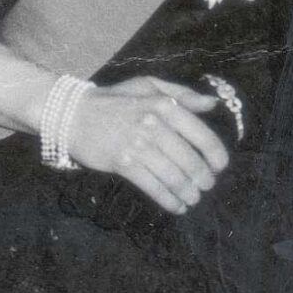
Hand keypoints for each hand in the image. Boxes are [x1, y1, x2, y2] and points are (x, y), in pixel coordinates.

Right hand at [66, 75, 228, 214]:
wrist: (73, 113)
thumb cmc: (115, 100)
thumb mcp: (148, 86)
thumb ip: (182, 95)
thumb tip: (212, 104)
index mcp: (164, 105)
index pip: (201, 135)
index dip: (215, 155)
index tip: (220, 167)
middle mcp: (154, 125)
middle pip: (190, 160)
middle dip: (203, 178)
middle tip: (206, 186)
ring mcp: (138, 145)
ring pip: (174, 177)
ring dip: (188, 192)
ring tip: (194, 198)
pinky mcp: (123, 163)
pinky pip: (153, 187)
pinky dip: (169, 200)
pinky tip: (177, 207)